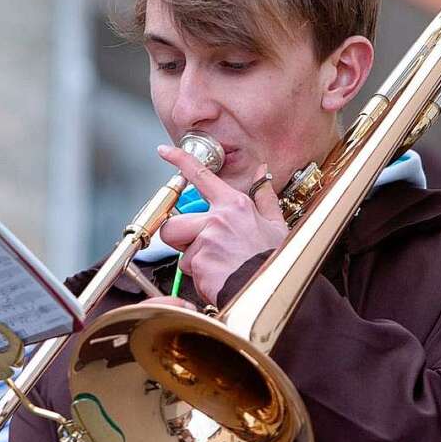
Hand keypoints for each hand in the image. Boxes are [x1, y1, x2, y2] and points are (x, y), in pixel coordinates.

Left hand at [158, 145, 287, 302]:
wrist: (271, 289)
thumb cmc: (273, 259)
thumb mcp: (275, 224)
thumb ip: (264, 197)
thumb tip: (263, 172)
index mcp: (235, 205)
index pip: (201, 176)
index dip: (180, 161)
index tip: (164, 152)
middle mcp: (218, 219)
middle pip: (173, 224)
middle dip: (179, 239)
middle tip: (201, 248)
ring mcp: (207, 240)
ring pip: (178, 250)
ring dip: (191, 260)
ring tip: (216, 264)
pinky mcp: (199, 262)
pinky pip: (187, 269)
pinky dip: (200, 277)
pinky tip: (218, 277)